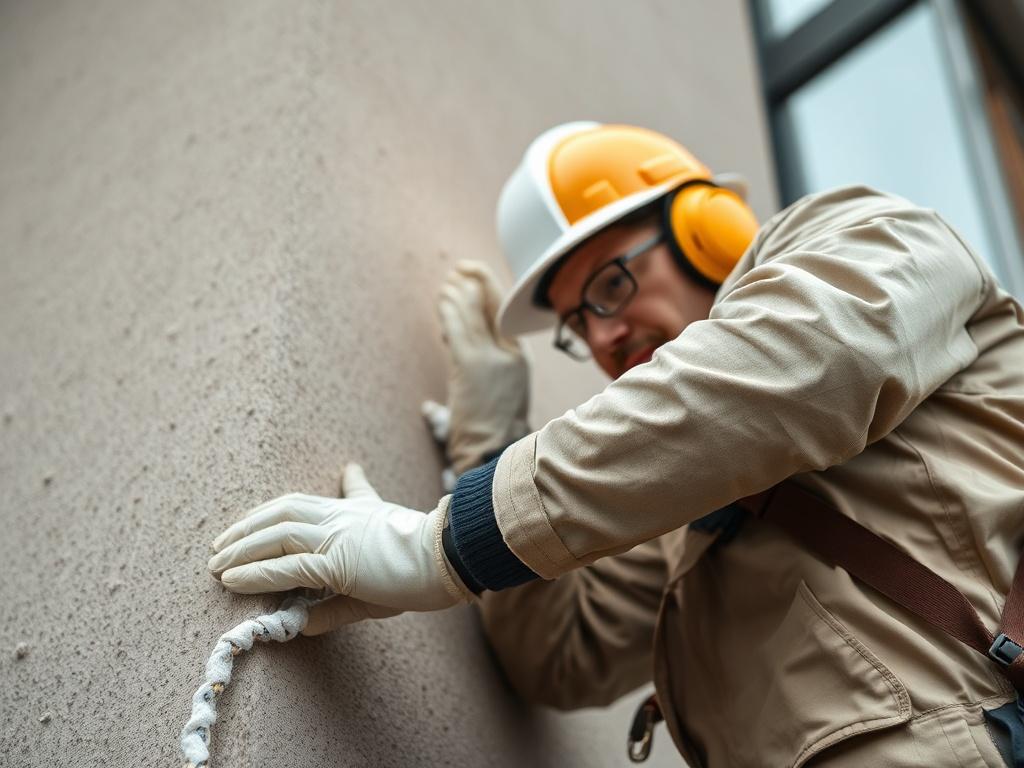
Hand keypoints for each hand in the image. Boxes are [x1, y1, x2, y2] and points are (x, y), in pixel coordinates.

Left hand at [208, 464, 470, 634]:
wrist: (448, 557)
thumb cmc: (424, 566)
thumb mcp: (376, 580)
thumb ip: (336, 600)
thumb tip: (302, 624)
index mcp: (355, 512)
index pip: (309, 500)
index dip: (275, 509)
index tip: (259, 515)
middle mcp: (340, 517)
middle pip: (281, 511)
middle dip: (247, 526)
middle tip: (221, 543)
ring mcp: (336, 536)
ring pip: (275, 536)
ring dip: (241, 548)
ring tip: (217, 563)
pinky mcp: (336, 561)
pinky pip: (287, 567)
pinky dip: (255, 572)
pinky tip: (232, 579)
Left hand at [425, 260, 529, 475]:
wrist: (493, 452)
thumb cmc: (490, 430)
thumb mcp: (494, 393)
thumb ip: (480, 366)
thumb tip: (452, 343)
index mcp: (520, 359)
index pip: (505, 313)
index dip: (490, 289)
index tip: (474, 275)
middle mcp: (511, 354)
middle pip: (491, 307)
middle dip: (473, 285)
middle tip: (457, 272)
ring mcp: (492, 358)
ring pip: (472, 314)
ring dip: (457, 295)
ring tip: (446, 285)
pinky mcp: (471, 365)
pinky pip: (458, 329)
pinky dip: (449, 310)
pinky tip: (442, 298)